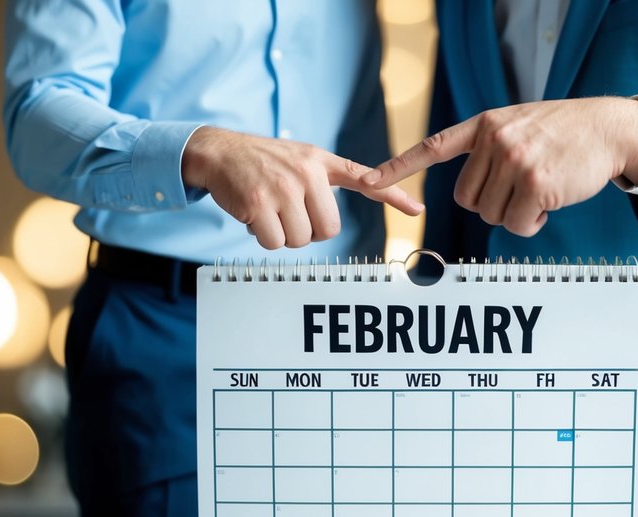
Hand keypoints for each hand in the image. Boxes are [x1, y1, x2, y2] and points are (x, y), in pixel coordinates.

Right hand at [182, 127, 423, 249]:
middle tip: (289, 214)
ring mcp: (282, 189)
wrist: (219, 152)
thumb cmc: (264, 161)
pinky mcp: (259, 204)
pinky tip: (254, 215)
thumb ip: (331, 177)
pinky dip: (263, 237)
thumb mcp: (303, 158)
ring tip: (269, 210)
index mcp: (321, 161)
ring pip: (299, 240)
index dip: (392, 195)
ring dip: (283, 235)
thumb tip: (371, 186)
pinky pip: (274, 243)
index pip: (363, 177)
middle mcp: (306, 173)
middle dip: (308, 231)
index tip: (417, 208)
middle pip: (327, 230)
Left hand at [363, 97, 637, 236]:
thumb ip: (491, 149)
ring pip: (491, 215)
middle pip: (467, 199)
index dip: (399, 167)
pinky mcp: (535, 183)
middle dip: (493, 204)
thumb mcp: (519, 126)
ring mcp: (515, 160)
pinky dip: (532, 224)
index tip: (369, 181)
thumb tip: (473, 194)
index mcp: (484, 125)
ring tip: (541, 189)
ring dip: (516, 214)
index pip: (433, 147)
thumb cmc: (564, 134)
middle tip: (522, 189)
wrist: (607, 128)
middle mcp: (494, 140)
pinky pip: (517, 225)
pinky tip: (550, 202)